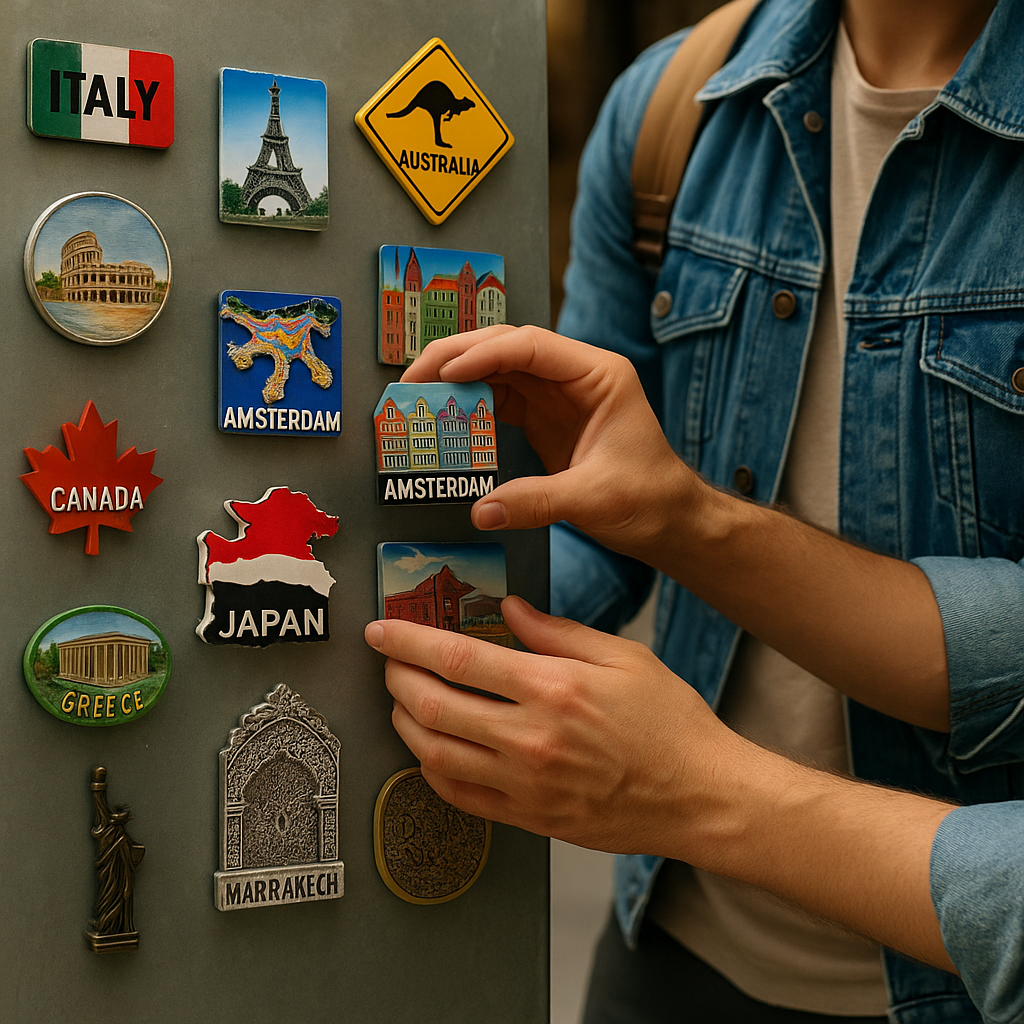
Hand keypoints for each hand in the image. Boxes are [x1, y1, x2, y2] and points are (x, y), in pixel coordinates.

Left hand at [364, 595, 736, 853]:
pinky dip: (431, 770)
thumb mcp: (622, 657)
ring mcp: (526, 784)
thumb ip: (558, 631)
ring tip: (402, 700)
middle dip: (395, 678)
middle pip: (432, 705)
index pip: (456, 658)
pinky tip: (430, 749)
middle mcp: (530, 738)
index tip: (383, 631)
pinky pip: (459, 796)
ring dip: (405, 722)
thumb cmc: (670, 722)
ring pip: (435, 754)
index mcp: (552, 688)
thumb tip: (510, 608)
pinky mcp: (529, 817)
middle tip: (388, 661)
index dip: (408, 642)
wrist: (700, 795)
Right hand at [400, 325, 701, 562]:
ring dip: (457, 378)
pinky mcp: (545, 419)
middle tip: (413, 378)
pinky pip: (500, 400)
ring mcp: (558, 396)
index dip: (483, 354)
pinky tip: (444, 416)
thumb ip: (537, 502)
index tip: (444, 374)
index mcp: (598, 375)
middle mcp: (575, 376)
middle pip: (507, 348)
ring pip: (498, 370)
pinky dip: (470, 405)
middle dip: (457, 357)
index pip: (531, 346)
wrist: (670, 521)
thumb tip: (482, 512)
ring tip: (417, 394)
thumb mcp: (594, 499)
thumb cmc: (649, 499)